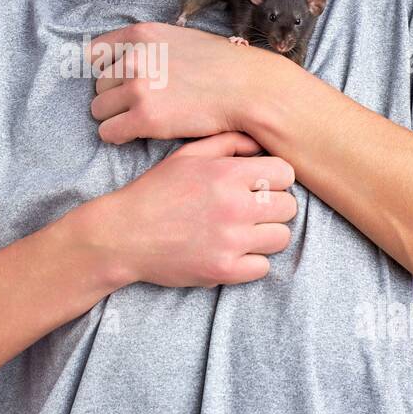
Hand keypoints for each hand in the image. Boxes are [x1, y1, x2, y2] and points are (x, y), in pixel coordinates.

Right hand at [72, 131, 296, 287]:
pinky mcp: (224, 270)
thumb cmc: (155, 192)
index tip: (261, 186)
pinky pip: (263, 268)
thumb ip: (227, 143)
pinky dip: (251, 262)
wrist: (123, 235)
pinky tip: (232, 252)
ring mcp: (231, 241)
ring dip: (266, 235)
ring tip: (243, 232)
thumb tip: (260, 142)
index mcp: (227, 174)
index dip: (276, 179)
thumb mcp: (187, 155)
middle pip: (289, 207)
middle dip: (273, 207)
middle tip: (251, 211)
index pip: (286, 173)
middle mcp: (234, 206)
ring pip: (281, 238)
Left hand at [86, 21, 275, 144]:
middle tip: (142, 104)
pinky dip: (118, 136)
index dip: (108, 71)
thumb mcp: (178, 39)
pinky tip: (137, 134)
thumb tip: (123, 59)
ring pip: (99, 109)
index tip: (121, 82)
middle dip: (115, 96)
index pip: (95, 53)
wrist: (248, 89)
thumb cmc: (220, 66)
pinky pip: (108, 132)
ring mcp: (138, 88)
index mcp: (141, 34)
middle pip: (99, 84)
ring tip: (142, 119)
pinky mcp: (144, 118)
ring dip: (116, 117)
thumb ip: (148, 46)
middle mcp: (134, 58)